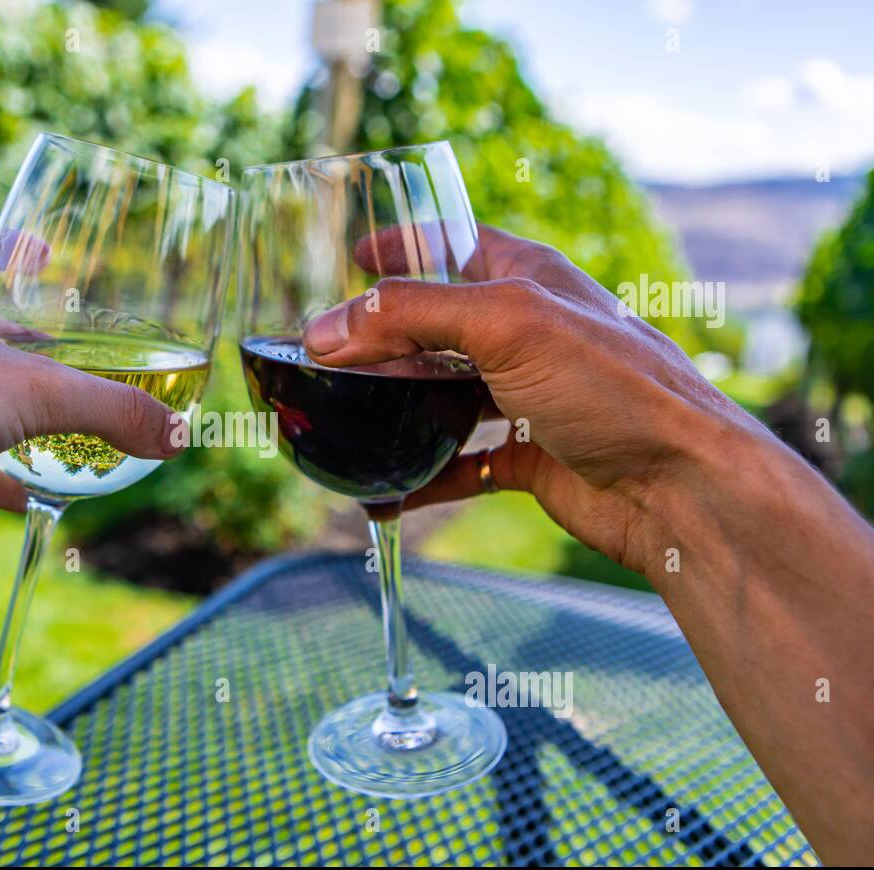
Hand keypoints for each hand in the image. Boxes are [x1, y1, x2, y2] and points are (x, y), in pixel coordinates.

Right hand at [302, 224, 770, 577]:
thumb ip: (409, 317)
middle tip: (327, 353)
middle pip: (438, 325)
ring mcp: (530, 396)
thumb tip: (322, 331)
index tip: (353, 257)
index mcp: (529, 278)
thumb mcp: (505, 324)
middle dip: (383, 339)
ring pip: (445, 395)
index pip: (454, 243)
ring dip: (397, 408)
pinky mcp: (532, 455)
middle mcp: (528, 332)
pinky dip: (423, 476)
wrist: (679, 486)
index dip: (404, 244)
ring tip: (343, 418)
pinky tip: (385, 493)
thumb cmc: (612, 386)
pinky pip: (463, 464)